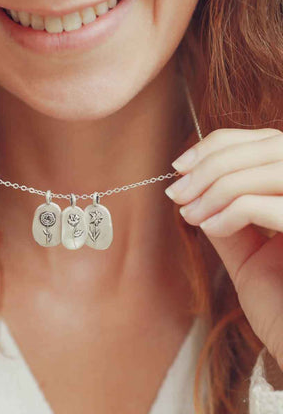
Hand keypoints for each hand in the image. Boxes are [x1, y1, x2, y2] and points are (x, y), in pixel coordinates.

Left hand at [164, 128, 282, 369]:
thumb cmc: (280, 308)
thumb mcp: (248, 256)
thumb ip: (229, 221)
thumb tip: (196, 193)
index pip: (266, 140)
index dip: (219, 145)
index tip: (180, 165)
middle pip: (270, 145)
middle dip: (212, 163)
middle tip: (177, 191)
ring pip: (272, 168)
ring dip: (217, 187)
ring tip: (189, 213)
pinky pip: (271, 205)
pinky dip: (232, 211)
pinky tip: (210, 227)